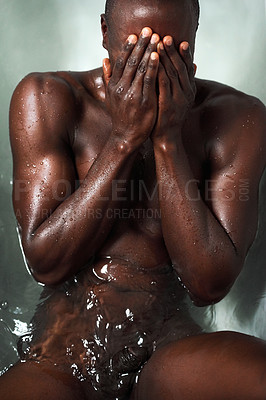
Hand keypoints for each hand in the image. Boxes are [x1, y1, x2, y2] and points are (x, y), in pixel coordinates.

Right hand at [103, 27, 159, 150]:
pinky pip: (148, 80)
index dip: (128, 48)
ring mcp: (132, 94)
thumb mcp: (110, 97)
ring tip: (156, 38)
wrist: (126, 136)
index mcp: (113, 85)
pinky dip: (152, 67)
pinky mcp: (143, 101)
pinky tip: (157, 56)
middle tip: (148, 30)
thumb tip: (105, 60)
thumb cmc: (120, 116)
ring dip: (148, 51)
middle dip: (140, 44)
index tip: (134, 35)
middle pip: (131, 61)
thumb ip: (108, 77)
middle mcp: (121, 88)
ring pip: (140, 68)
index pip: (120, 62)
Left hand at [152, 37, 196, 142]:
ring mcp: (178, 100)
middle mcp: (186, 94)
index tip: (179, 40)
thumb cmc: (168, 118)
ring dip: (165, 57)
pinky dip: (159, 71)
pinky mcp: (167, 105)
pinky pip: (163, 85)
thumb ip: (184, 82)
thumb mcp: (179, 99)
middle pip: (179, 68)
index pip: (187, 69)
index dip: (183, 54)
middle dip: (172, 52)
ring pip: (172, 74)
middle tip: (165, 37)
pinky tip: (153, 62)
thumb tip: (193, 65)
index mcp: (189, 91)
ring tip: (158, 44)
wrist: (166, 138)